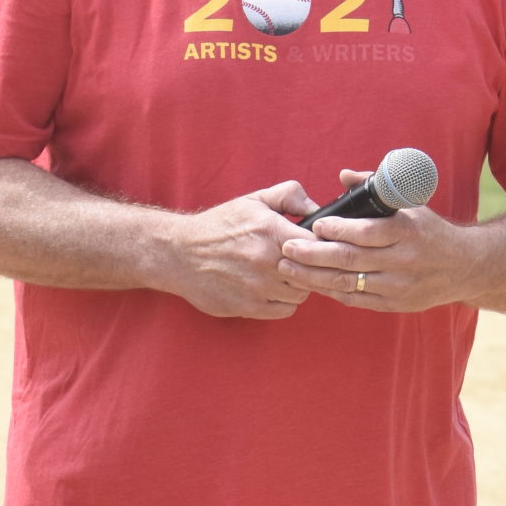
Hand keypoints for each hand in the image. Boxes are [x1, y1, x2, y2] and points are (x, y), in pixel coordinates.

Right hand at [155, 180, 316, 318]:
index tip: (319, 246)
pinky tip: (275, 289)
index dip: (325, 246)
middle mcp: (267, 261)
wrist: (180, 254)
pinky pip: (285, 309)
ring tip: (287, 275)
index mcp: (271, 231)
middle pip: (315, 273)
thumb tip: (317, 209)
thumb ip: (289, 196)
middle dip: (315, 268)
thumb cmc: (219, 226)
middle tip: (308, 263)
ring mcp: (259, 287)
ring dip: (300, 286)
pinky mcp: (250, 307)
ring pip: (302, 293)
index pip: (319, 244)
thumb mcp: (254, 200)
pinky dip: (285, 301)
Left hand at [279, 170, 482, 314]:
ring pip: (347, 283)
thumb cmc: (429, 231)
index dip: (337, 230)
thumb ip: (376, 187)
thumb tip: (343, 175)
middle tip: (288, 247)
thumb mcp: (411, 204)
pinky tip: (310, 283)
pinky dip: (330, 291)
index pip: (366, 232)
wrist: (464, 267)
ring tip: (288, 266)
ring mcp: (397, 286)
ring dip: (313, 276)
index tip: (315, 225)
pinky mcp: (393, 304)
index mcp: (407, 231)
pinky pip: (354, 300)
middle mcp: (402, 260)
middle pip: (350, 259)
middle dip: (314, 254)